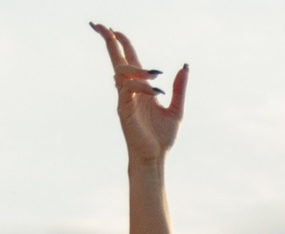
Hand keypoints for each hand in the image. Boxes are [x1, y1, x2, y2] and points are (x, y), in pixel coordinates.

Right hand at [91, 25, 184, 165]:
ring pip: (122, 72)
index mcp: (140, 89)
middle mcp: (129, 91)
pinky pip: (128, 89)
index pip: (128, 60)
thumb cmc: (162, 137)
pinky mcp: (123, 110)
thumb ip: (178, 88)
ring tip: (155, 75)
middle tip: (101, 24)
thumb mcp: (176, 110)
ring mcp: (124, 100)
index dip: (122, 43)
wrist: (156, 157)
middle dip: (109, 42)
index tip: (114, 29)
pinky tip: (155, 91)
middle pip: (116, 60)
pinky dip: (142, 86)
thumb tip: (184, 67)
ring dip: (136, 68)